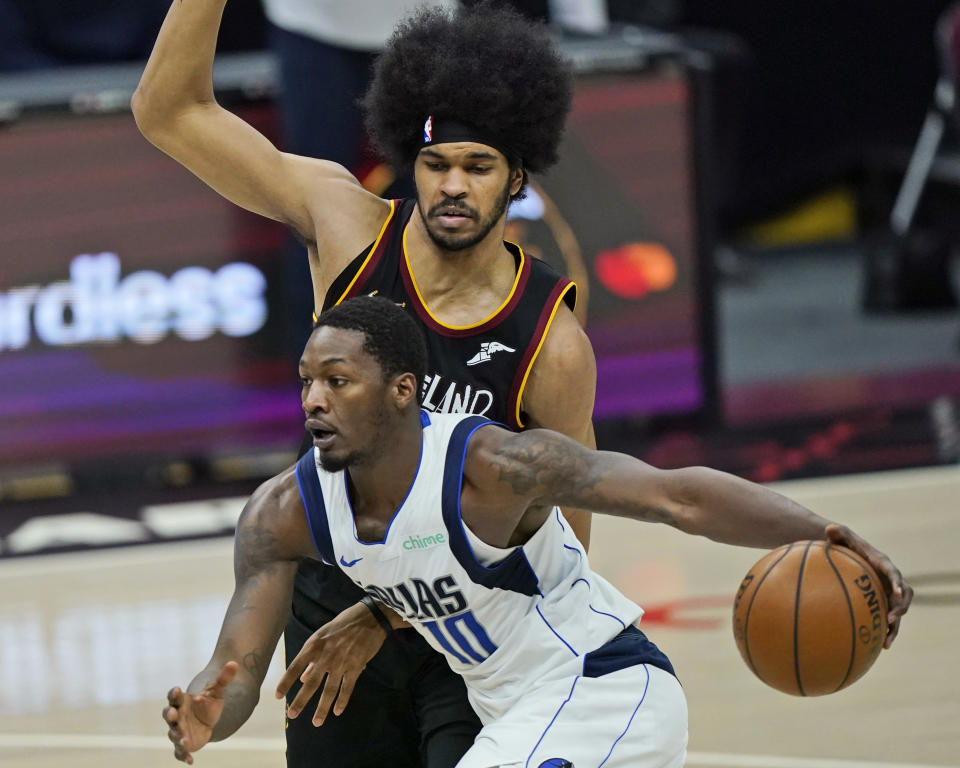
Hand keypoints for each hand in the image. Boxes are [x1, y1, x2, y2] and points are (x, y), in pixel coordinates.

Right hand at [162, 661, 237, 763]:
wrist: (208, 719)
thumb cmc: (207, 703)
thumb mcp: (217, 691)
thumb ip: (224, 679)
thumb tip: (234, 663)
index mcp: (182, 701)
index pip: (174, 696)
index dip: (174, 693)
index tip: (178, 689)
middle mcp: (177, 716)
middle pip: (168, 714)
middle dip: (169, 715)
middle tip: (173, 714)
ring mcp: (178, 730)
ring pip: (173, 734)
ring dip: (177, 737)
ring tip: (184, 740)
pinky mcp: (183, 744)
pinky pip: (179, 752)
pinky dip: (183, 756)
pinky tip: (190, 761)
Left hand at [275, 600, 389, 725]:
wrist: (369, 617)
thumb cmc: (343, 624)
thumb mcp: (322, 635)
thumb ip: (312, 657)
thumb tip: (302, 677)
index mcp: (314, 646)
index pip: (295, 667)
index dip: (286, 683)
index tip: (278, 696)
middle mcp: (325, 656)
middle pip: (311, 683)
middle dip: (300, 701)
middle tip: (292, 715)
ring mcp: (341, 663)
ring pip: (329, 690)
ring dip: (322, 708)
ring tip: (316, 722)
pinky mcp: (356, 667)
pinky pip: (347, 688)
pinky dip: (342, 701)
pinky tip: (337, 711)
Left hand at [826, 524, 912, 647]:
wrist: (846, 555)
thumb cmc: (844, 545)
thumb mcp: (841, 537)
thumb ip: (838, 533)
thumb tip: (829, 527)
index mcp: (882, 565)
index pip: (893, 573)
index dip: (896, 582)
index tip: (895, 592)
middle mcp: (889, 580)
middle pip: (903, 596)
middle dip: (900, 609)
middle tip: (891, 620)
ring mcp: (887, 593)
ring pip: (898, 612)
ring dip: (895, 627)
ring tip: (886, 642)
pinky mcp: (882, 603)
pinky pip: (888, 619)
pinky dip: (885, 631)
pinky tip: (878, 646)